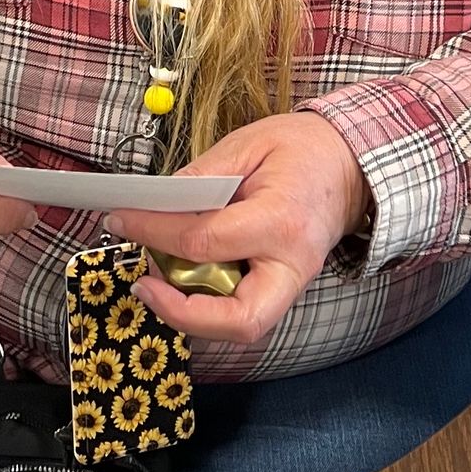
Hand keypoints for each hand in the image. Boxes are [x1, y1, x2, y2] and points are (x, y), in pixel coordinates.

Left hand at [107, 113, 371, 347]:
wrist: (351, 164)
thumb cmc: (301, 149)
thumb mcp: (245, 145)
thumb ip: (199, 177)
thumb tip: (153, 203)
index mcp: (280, 221)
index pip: (204, 241)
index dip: (153, 232)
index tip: (119, 218)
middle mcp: (291, 264)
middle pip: (237, 321)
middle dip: (182, 313)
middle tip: (144, 285)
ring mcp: (292, 284)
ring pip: (240, 326)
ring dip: (191, 313)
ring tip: (157, 278)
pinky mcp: (284, 289)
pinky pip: (241, 311)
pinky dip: (206, 303)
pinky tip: (183, 274)